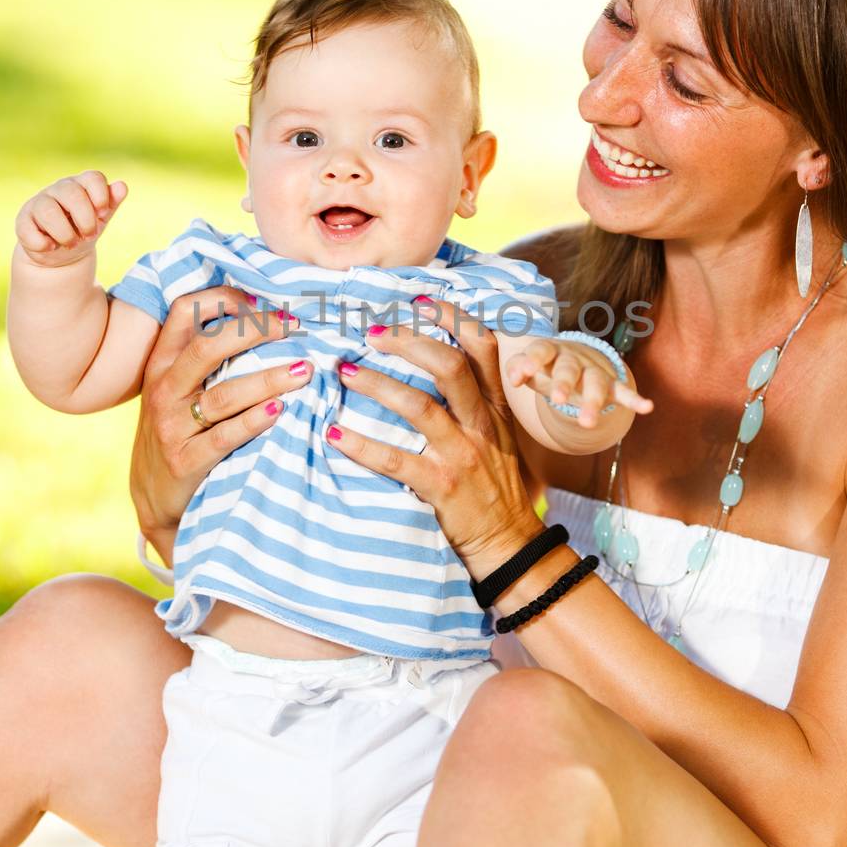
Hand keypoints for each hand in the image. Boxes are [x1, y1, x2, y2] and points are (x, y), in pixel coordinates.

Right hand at [15, 170, 127, 267]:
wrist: (61, 253)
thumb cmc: (84, 229)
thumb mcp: (100, 218)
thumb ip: (111, 202)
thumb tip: (122, 186)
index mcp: (81, 185)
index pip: (93, 177)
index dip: (101, 196)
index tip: (104, 214)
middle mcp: (59, 189)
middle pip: (72, 193)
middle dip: (85, 219)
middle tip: (90, 235)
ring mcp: (39, 203)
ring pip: (48, 211)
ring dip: (65, 233)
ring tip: (71, 244)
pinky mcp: (23, 221)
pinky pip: (28, 229)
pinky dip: (42, 243)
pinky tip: (51, 247)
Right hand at [130, 284, 309, 564]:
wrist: (155, 498)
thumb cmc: (178, 432)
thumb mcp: (177, 389)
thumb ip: (205, 357)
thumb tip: (263, 315)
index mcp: (162, 363)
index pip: (185, 311)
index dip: (224, 298)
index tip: (264, 300)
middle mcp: (164, 389)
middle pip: (209, 346)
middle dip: (256, 330)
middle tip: (295, 327)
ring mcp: (172, 426)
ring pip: (225, 393)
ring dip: (270, 378)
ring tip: (305, 370)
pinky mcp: (185, 461)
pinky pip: (226, 436)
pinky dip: (255, 420)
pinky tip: (282, 409)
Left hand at [325, 300, 546, 579]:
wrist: (510, 544)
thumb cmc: (496, 488)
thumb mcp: (499, 438)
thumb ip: (475, 404)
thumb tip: (433, 367)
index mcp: (496, 408)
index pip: (484, 347)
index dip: (453, 318)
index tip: (419, 302)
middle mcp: (483, 425)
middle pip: (450, 366)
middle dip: (408, 342)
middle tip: (371, 333)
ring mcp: (463, 455)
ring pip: (420, 406)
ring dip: (378, 385)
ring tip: (345, 372)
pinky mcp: (443, 487)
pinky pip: (397, 460)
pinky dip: (363, 446)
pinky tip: (336, 436)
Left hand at [505, 337, 652, 429]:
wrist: (573, 356)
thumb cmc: (545, 365)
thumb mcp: (529, 365)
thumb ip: (517, 368)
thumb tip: (513, 378)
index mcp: (550, 351)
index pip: (541, 351)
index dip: (532, 361)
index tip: (524, 373)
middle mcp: (573, 358)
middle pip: (569, 369)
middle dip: (565, 383)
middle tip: (559, 400)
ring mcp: (593, 370)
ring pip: (596, 382)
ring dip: (593, 401)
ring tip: (587, 423)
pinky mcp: (610, 383)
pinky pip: (623, 391)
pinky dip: (635, 399)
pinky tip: (647, 407)